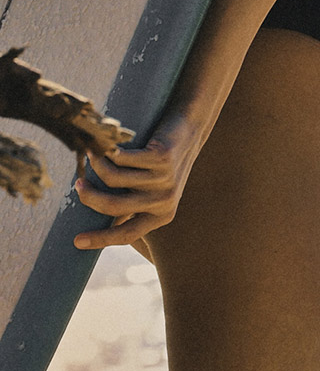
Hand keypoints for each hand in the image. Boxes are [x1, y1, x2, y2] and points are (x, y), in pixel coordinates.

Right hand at [72, 112, 202, 249]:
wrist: (192, 128)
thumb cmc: (163, 164)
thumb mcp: (150, 190)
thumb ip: (130, 207)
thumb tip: (94, 224)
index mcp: (163, 214)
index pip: (128, 234)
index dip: (100, 239)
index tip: (76, 241)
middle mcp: (165, 200)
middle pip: (113, 206)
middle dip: (89, 197)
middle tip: (77, 185)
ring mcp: (165, 178)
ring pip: (113, 179)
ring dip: (96, 167)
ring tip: (92, 157)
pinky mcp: (162, 157)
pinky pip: (121, 159)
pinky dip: (107, 153)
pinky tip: (103, 147)